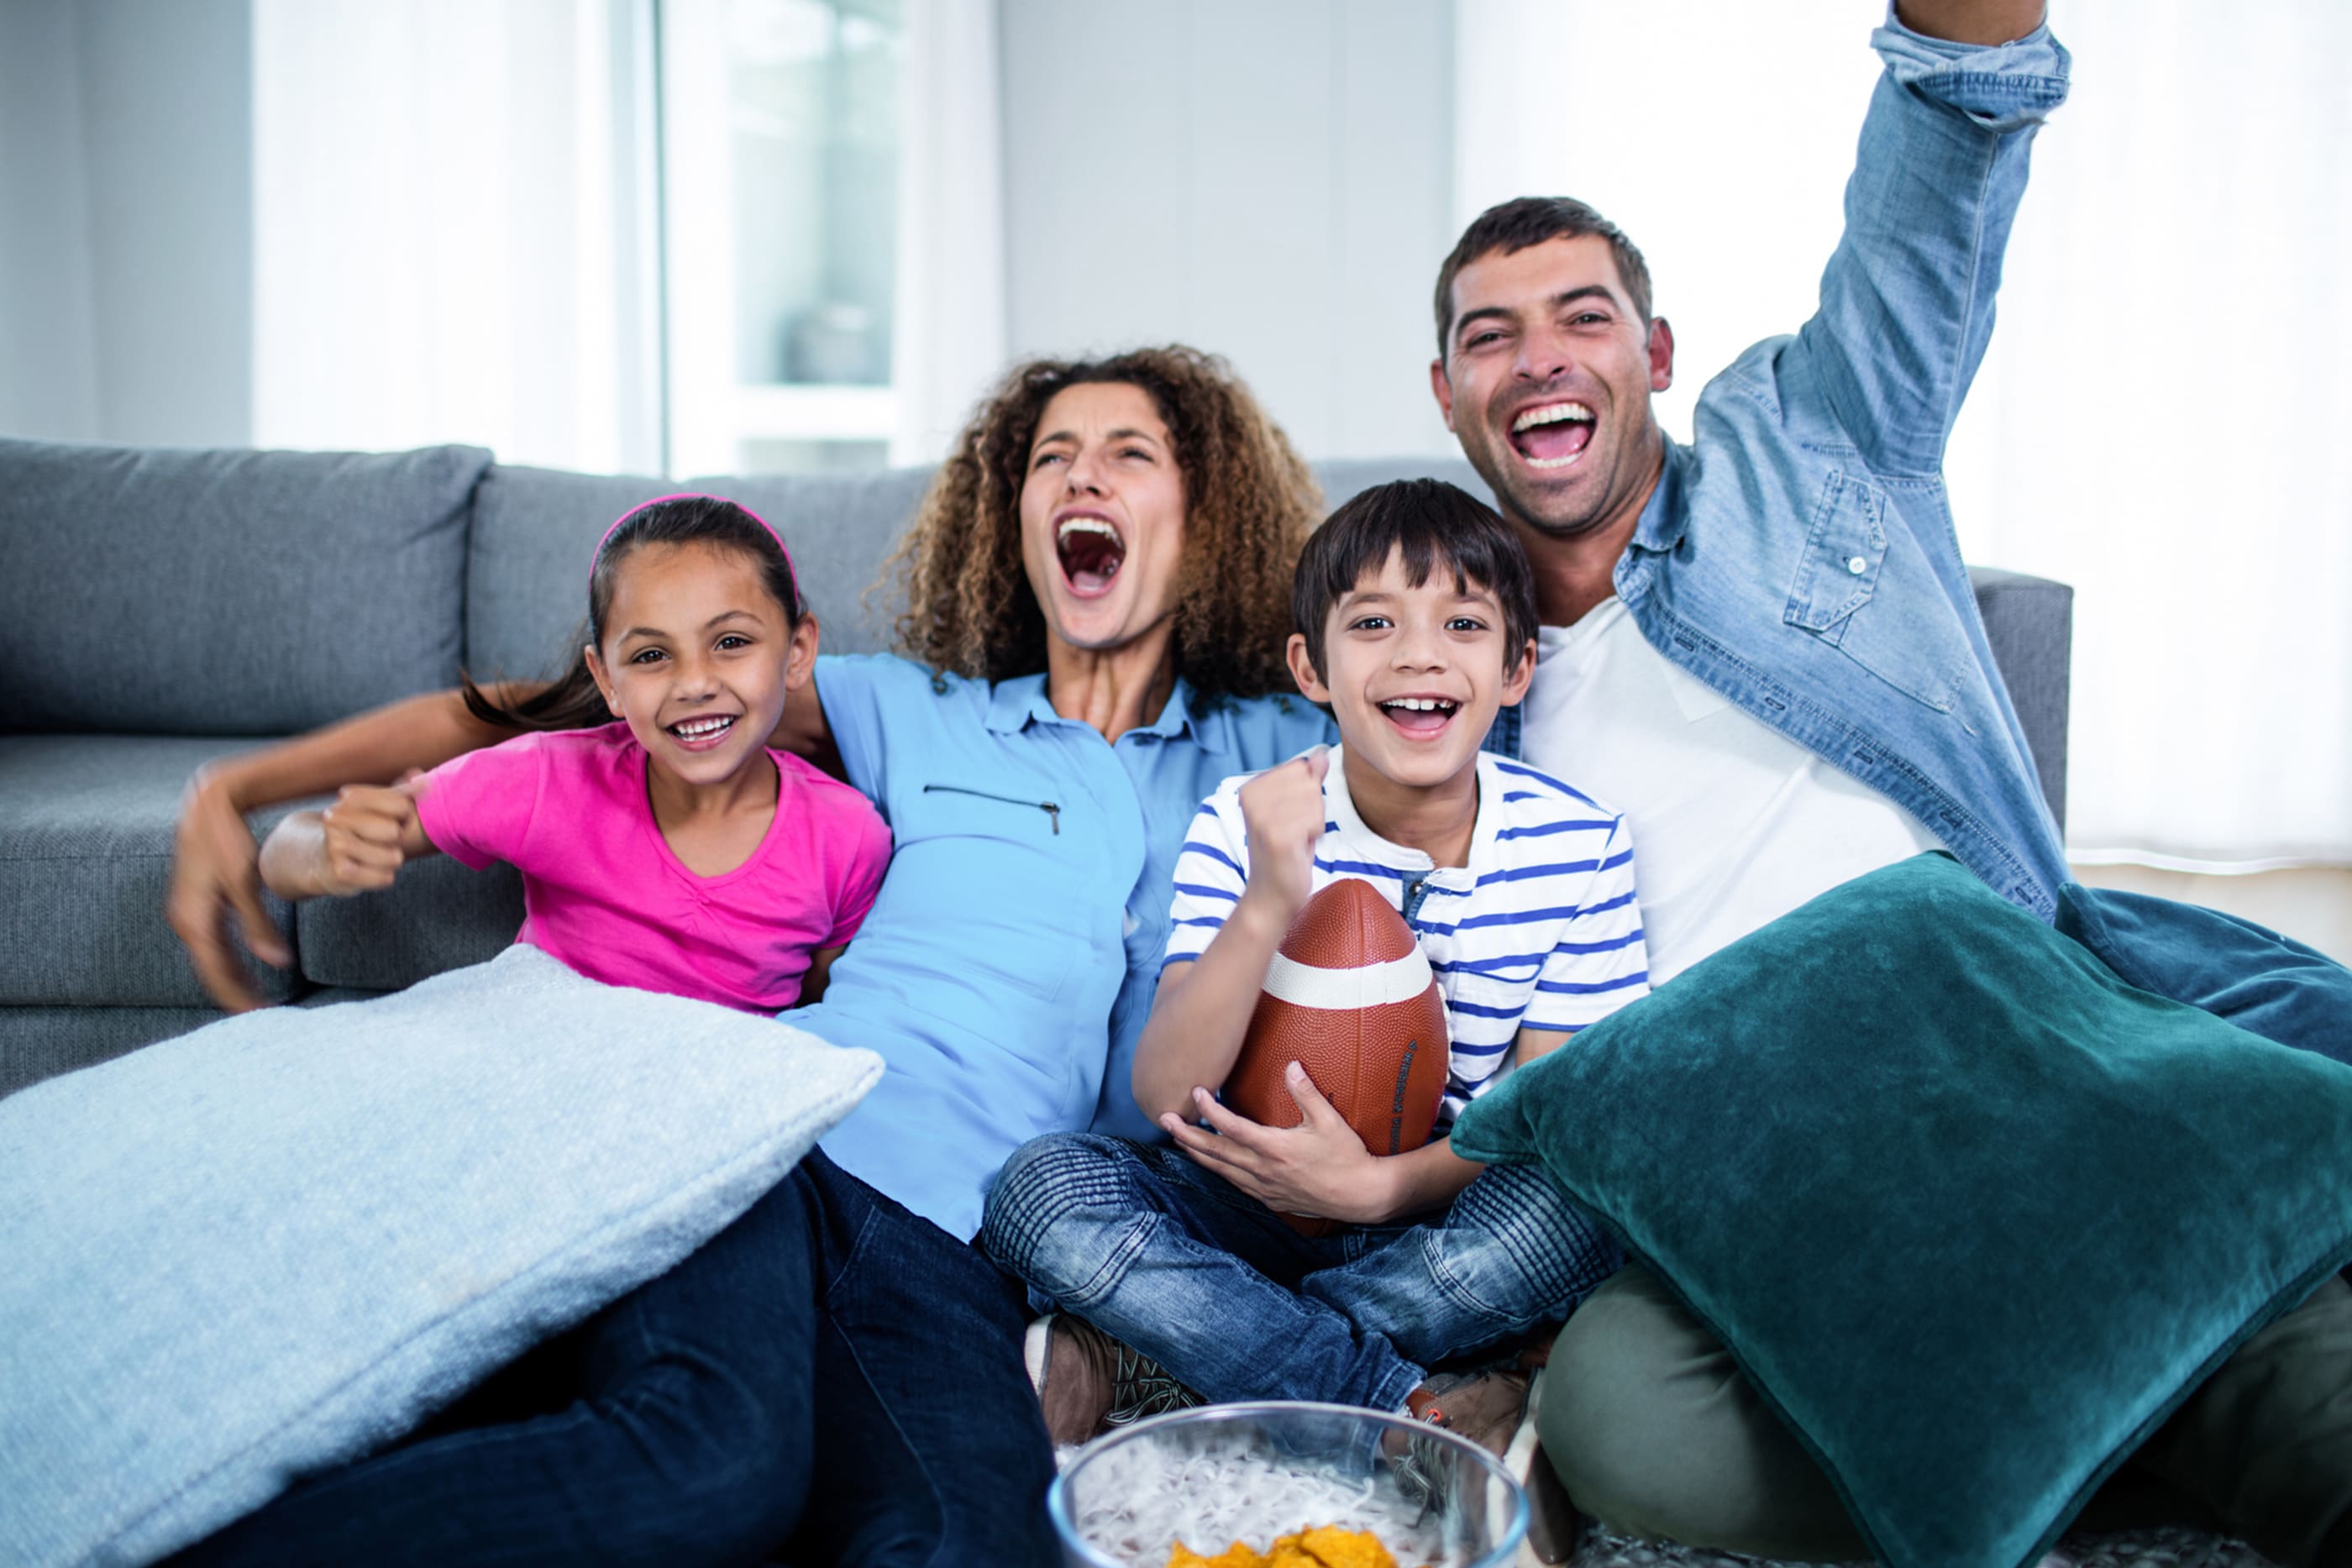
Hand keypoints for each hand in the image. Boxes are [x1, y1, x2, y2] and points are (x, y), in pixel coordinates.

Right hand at [167, 773, 290, 1011]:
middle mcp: (185, 922)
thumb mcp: (245, 884)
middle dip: (236, 993)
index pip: (216, 972)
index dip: (237, 996)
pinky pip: (212, 944)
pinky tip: (247, 971)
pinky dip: (229, 961)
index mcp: (194, 921)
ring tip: (259, 1000)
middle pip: (211, 970)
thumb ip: (260, 926)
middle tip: (264, 1015)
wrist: (206, 810)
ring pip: (211, 959)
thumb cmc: (226, 841)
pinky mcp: (196, 908)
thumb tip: (278, 963)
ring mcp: (188, 915)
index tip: (259, 1015)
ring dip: (233, 980)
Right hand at [313, 776, 423, 895]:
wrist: (323, 861)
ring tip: (373, 856)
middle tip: (379, 840)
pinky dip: (383, 877)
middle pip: (395, 832)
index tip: (392, 819)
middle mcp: (338, 818)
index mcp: (350, 798)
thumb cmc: (360, 830)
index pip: (401, 806)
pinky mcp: (340, 872)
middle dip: (396, 840)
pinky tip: (367, 870)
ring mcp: (336, 845)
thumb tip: (422, 779)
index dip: (405, 816)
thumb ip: (402, 793)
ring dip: (390, 861)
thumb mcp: (378, 807)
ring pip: (393, 857)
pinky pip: (385, 877)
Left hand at [1159, 1062, 1391, 1226]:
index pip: (1232, 1127)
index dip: (1210, 1109)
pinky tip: (1210, 1162)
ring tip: (1178, 1139)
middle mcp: (1263, 1170)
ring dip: (1196, 1153)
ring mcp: (1263, 1187)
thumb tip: (1291, 1065)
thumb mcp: (1329, 1121)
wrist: (1360, 1195)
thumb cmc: (1347, 1156)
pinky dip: (1217, 1170)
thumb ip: (1306, 1092)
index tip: (1196, 1091)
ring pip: (1220, 1169)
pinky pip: (1234, 1183)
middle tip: (1164, 1118)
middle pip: (1214, 1151)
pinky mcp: (1269, 1198)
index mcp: (1275, 1148)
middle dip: (1186, 1134)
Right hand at [1235, 746, 1329, 924]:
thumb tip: (1320, 754)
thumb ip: (1308, 779)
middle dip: (1312, 809)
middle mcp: (1250, 797)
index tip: (1291, 818)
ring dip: (1313, 824)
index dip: (1307, 795)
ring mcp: (1261, 816)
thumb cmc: (1286, 851)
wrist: (1271, 896)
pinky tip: (1297, 849)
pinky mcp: (1276, 835)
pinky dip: (1313, 837)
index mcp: (1251, 787)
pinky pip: (1315, 820)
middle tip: (1295, 832)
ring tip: (1295, 841)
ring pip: (1315, 801)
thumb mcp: (1297, 809)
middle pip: (1309, 782)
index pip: (1302, 768)